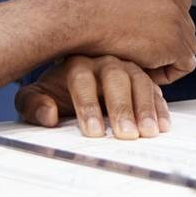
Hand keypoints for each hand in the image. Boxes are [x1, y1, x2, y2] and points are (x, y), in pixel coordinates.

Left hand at [16, 55, 172, 138]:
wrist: (70, 83)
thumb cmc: (53, 93)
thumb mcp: (34, 98)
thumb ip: (34, 106)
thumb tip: (49, 115)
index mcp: (76, 64)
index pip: (83, 80)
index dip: (88, 106)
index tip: (93, 132)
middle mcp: (104, 61)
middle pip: (117, 78)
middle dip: (122, 107)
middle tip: (126, 134)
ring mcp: (127, 68)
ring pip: (140, 81)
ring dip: (146, 108)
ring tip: (147, 132)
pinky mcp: (143, 79)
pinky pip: (155, 90)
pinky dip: (160, 108)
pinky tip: (161, 126)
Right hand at [62, 0, 195, 78]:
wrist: (83, 19)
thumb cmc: (86, 11)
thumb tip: (132, 10)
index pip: (178, 5)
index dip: (166, 25)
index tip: (148, 39)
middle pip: (185, 26)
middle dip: (168, 42)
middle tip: (145, 56)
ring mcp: (176, 19)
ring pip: (188, 45)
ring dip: (169, 58)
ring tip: (143, 66)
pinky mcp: (175, 43)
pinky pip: (186, 64)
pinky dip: (170, 73)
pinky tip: (147, 74)